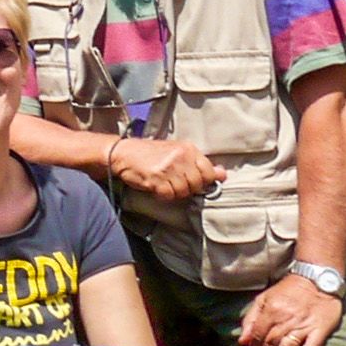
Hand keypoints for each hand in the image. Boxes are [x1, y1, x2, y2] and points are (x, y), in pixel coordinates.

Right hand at [107, 133, 225, 202]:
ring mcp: (169, 168)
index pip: (208, 172)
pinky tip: (155, 186)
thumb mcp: (177, 153)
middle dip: (186, 188)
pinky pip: (169, 196)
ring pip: (184, 192)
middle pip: (197, 184)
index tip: (192, 181)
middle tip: (173, 181)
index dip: (201, 181)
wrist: (123, 153)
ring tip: (163, 182)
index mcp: (188, 148)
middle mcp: (180, 156)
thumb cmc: (149, 154)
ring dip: (173, 192)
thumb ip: (199, 164)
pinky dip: (162, 195)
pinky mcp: (157, 179)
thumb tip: (222, 174)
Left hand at [237, 272, 344, 345]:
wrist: (318, 278)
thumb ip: (251, 318)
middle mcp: (286, 318)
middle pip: (271, 342)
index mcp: (272, 310)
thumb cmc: (289, 290)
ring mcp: (304, 325)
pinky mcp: (320, 329)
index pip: (258, 334)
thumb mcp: (265, 298)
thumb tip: (243, 341)